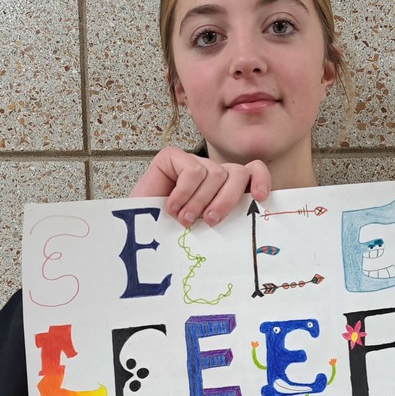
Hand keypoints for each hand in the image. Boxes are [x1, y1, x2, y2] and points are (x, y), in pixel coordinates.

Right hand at [130, 147, 269, 226]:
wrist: (134, 234)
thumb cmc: (169, 237)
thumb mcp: (206, 232)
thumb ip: (226, 221)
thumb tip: (251, 223)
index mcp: (224, 190)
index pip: (252, 172)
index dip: (260, 180)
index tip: (260, 198)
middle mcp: (211, 175)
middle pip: (237, 174)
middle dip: (227, 200)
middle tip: (211, 221)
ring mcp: (191, 164)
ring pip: (216, 173)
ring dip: (200, 201)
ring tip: (185, 219)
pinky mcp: (172, 158)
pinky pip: (192, 170)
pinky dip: (184, 192)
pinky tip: (171, 206)